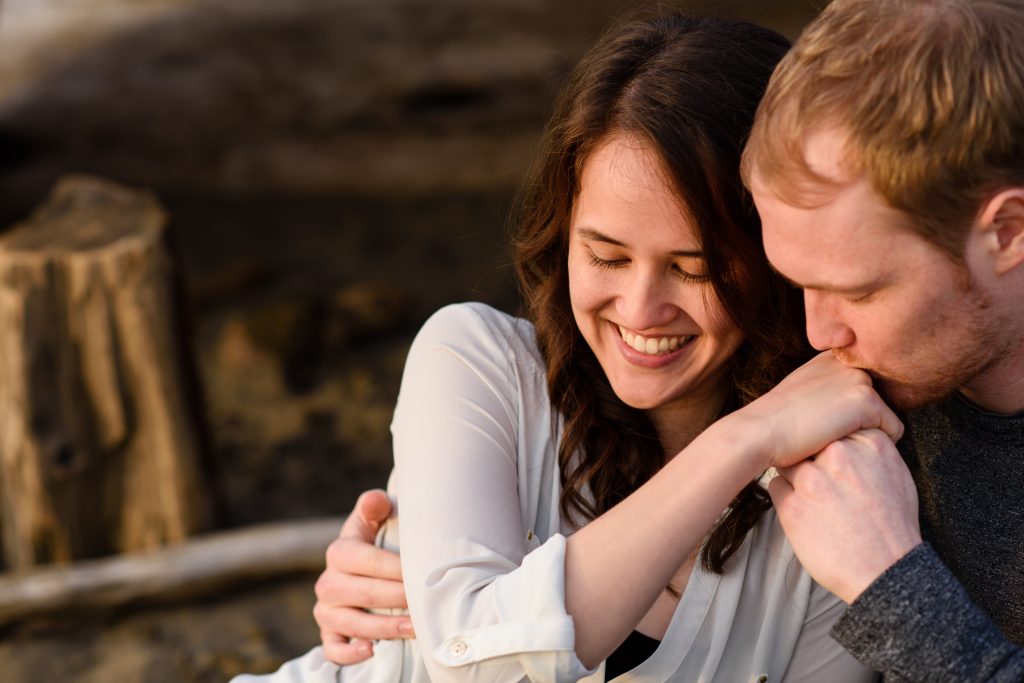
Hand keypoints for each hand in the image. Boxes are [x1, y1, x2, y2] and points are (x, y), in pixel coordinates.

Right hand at [314, 489, 413, 663]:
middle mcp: (328, 582)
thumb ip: (374, 506)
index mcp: (339, 552)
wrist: (362, 570)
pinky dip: (349, 653)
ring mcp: (327, 610)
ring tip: (412, 627)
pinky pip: (333, 649)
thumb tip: (377, 500)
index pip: (363, 559)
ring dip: (384, 627)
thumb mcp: (373, 521)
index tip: (417, 571)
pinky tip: (371, 650)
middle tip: (424, 600)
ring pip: (351, 623)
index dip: (391, 567)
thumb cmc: (376, 543)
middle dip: (395, 597)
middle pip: (362, 593)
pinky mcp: (329, 634)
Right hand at [732, 351, 903, 468]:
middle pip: (880, 400)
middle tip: (833, 433)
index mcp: (832, 357)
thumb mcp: (801, 391)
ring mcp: (858, 378)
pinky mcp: (867, 400)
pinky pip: (894, 430)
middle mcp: (848, 362)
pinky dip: (877, 444)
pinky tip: (846, 444)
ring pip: (887, 415)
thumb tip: (847, 402)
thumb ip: (827, 386)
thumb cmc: (775, 423)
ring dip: (870, 432)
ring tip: (836, 438)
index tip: (832, 422)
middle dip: (866, 420)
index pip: (865, 387)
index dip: (853, 411)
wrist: (760, 432)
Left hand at [768, 429, 921, 602]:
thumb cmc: (894, 525)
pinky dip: (787, 496)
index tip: (835, 459)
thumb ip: (871, 448)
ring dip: (796, 475)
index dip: (830, 443)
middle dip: (811, 456)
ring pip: (788, 460)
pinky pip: (776, 485)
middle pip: (808, 439)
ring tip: (814, 496)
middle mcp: (839, 455)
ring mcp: (813, 479)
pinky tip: (806, 512)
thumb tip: (850, 434)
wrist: (886, 571)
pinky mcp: (792, 505)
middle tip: (821, 478)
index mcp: (869, 443)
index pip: (834, 425)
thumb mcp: (898, 474)